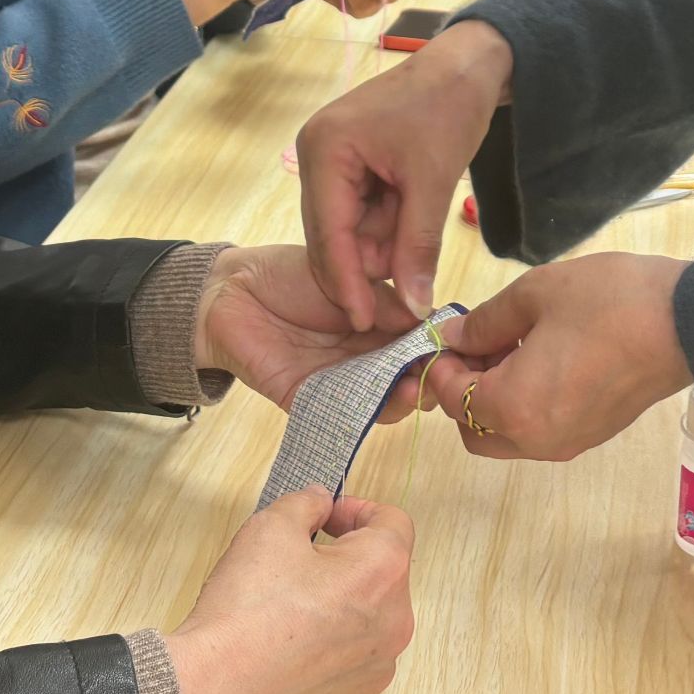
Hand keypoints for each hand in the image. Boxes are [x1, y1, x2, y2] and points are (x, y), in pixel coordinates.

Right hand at [165, 489, 415, 693]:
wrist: (216, 692)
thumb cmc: (245, 612)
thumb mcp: (269, 528)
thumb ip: (305, 504)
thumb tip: (319, 504)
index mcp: (382, 571)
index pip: (393, 522)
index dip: (357, 510)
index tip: (326, 518)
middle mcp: (394, 622)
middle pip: (384, 573)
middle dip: (348, 559)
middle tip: (300, 561)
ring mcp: (378, 669)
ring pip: (370, 620)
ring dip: (342, 606)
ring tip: (291, 609)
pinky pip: (353, 662)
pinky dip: (331, 650)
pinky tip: (290, 649)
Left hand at [196, 244, 424, 409]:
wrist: (233, 293)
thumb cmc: (291, 275)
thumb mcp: (350, 276)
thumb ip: (388, 302)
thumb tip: (432, 320)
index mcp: (380, 326)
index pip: (419, 344)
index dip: (439, 348)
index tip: (460, 347)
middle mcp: (366, 359)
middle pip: (408, 377)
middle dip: (429, 378)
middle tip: (440, 372)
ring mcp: (342, 384)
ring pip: (384, 402)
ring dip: (405, 398)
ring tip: (416, 388)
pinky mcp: (313, 404)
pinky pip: (345, 418)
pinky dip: (367, 414)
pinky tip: (385, 401)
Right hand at [297, 18, 510, 327]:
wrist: (469, 64)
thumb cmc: (448, 107)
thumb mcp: (433, 182)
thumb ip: (417, 246)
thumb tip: (413, 305)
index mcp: (324, 149)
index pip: (327, 231)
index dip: (345, 281)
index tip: (363, 323)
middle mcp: (317, 155)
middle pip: (332, 234)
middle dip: (364, 269)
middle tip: (396, 312)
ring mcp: (332, 160)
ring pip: (350, 230)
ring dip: (380, 252)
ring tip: (413, 276)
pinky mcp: (353, 165)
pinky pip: (364, 214)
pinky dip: (388, 234)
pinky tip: (410, 249)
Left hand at [421, 253, 692, 462]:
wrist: (688, 323)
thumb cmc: (608, 303)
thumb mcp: (535, 295)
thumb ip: (485, 322)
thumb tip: (456, 337)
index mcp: (516, 408)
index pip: (453, 399)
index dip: (442, 366)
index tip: (448, 334)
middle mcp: (538, 439)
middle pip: (475, 432)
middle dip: (463, 392)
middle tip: (476, 344)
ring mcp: (570, 443)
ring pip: (508, 436)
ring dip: (494, 400)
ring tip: (510, 345)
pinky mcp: (594, 435)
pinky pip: (540, 431)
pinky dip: (525, 405)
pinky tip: (539, 358)